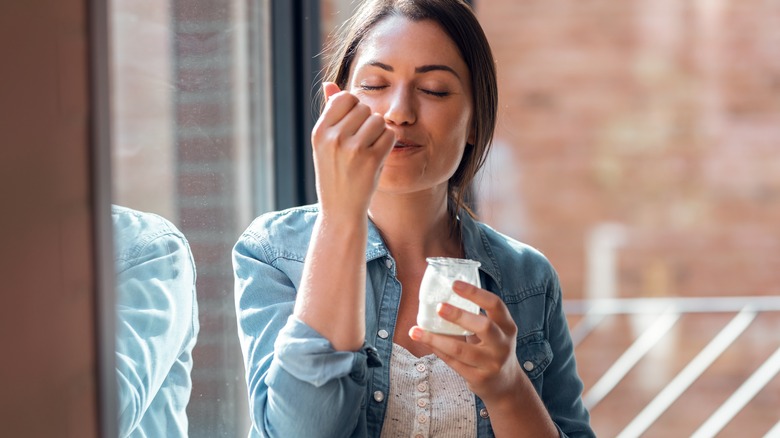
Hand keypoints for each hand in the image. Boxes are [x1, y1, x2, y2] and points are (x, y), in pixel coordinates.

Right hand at [311, 82, 395, 218]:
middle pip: (364, 107)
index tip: (352, 125)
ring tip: (368, 149)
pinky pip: (389, 135)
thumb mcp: (325, 144)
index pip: (344, 98)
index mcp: (320, 132)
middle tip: (361, 142)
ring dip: (379, 132)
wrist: (340, 210)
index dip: (354, 108)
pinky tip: (377, 157)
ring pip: (378, 120)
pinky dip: (388, 144)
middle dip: (367, 121)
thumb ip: (330, 113)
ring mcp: (352, 149)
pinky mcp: (371, 160)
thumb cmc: (334, 173)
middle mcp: (333, 138)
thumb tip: (329, 84)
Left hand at [409, 281, 524, 404]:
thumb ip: (476, 317)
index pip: (495, 305)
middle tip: (439, 307)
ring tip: (416, 330)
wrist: (506, 385)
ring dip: (436, 339)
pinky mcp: (479, 378)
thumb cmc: (493, 349)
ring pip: (461, 350)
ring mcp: (491, 363)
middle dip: (459, 316)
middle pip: (483, 326)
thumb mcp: (495, 331)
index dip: (475, 293)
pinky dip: (437, 350)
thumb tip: (442, 296)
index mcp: (507, 326)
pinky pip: (453, 362)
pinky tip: (425, 341)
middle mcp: (502, 344)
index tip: (454, 284)